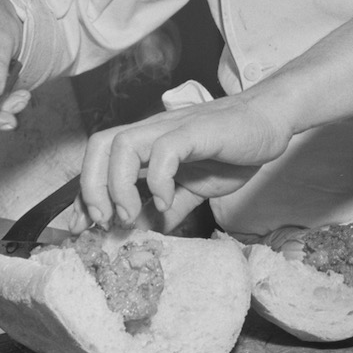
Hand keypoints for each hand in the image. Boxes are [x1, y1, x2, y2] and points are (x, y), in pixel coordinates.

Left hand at [69, 93, 292, 233]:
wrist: (269, 121)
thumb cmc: (231, 149)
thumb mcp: (193, 188)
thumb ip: (167, 209)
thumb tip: (142, 231)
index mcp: (147, 143)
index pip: (99, 160)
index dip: (84, 194)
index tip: (83, 228)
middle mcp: (152, 131)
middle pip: (99, 146)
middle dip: (91, 187)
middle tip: (105, 223)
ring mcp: (172, 128)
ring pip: (122, 144)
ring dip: (117, 185)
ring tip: (131, 216)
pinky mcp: (196, 130)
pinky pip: (165, 149)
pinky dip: (158, 179)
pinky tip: (167, 201)